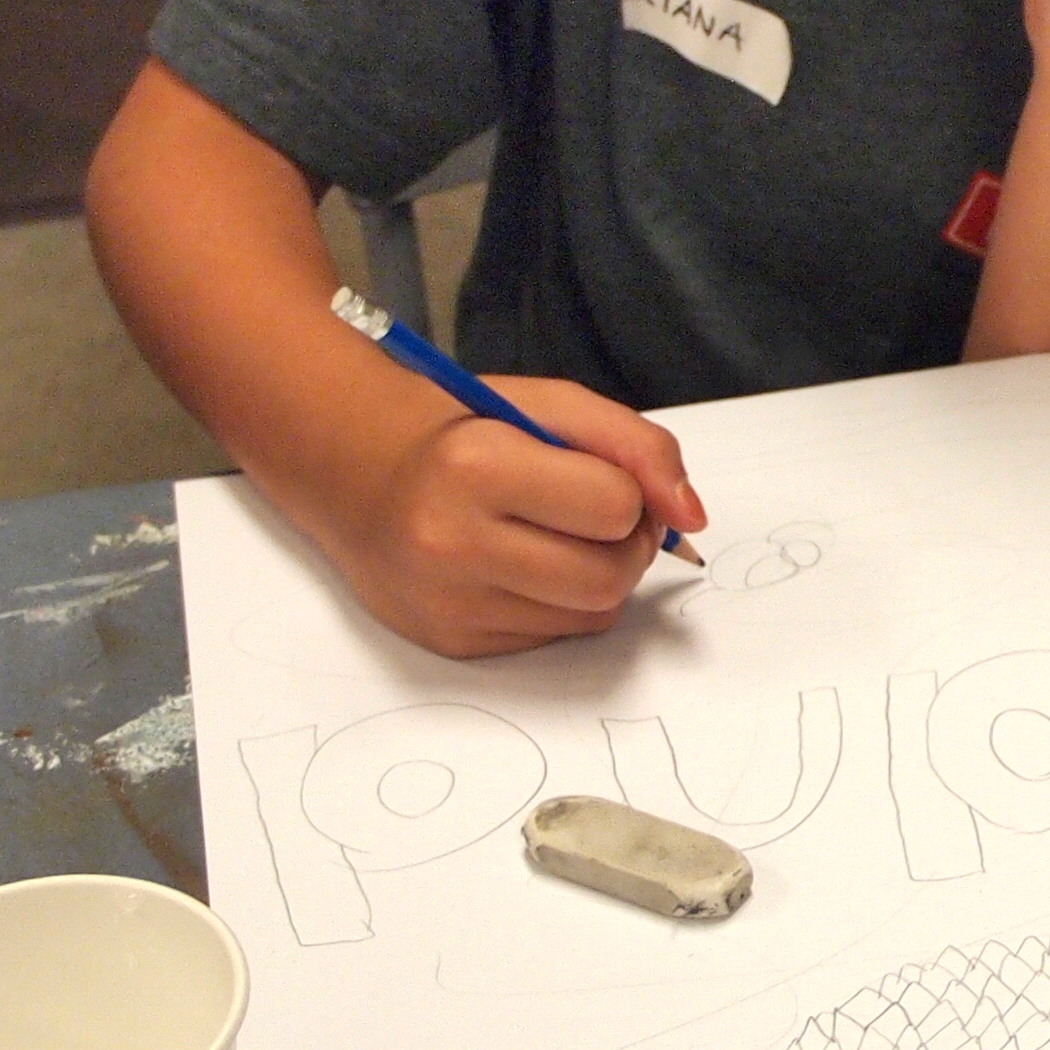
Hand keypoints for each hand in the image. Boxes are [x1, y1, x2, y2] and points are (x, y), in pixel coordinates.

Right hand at [334, 377, 708, 659]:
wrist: (357, 472)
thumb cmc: (466, 430)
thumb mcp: (550, 406)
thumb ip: (635, 445)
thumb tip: (692, 517)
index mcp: (476, 465)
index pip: (616, 506)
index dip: (629, 490)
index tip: (600, 475)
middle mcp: (453, 541)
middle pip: (610, 576)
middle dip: (627, 545)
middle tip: (598, 515)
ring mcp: (449, 601)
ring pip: (592, 616)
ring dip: (600, 578)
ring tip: (559, 537)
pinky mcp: (451, 642)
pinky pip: (554, 638)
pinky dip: (560, 604)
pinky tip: (521, 566)